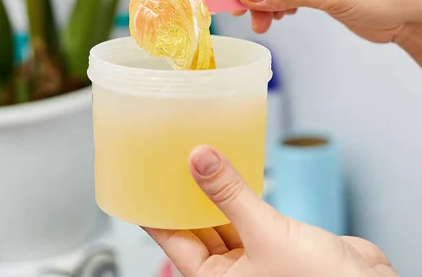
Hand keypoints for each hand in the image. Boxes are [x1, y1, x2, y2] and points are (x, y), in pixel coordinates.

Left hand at [143, 145, 396, 276]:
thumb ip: (231, 194)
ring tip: (197, 156)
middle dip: (186, 194)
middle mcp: (232, 270)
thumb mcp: (266, 234)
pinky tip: (232, 169)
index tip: (144, 180)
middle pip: (197, 225)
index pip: (172, 239)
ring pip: (224, 216)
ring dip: (214, 190)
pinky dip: (242, 191)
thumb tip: (199, 159)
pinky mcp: (277, 239)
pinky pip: (250, 211)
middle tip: (171, 157)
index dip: (156, 210)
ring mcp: (254, 254)